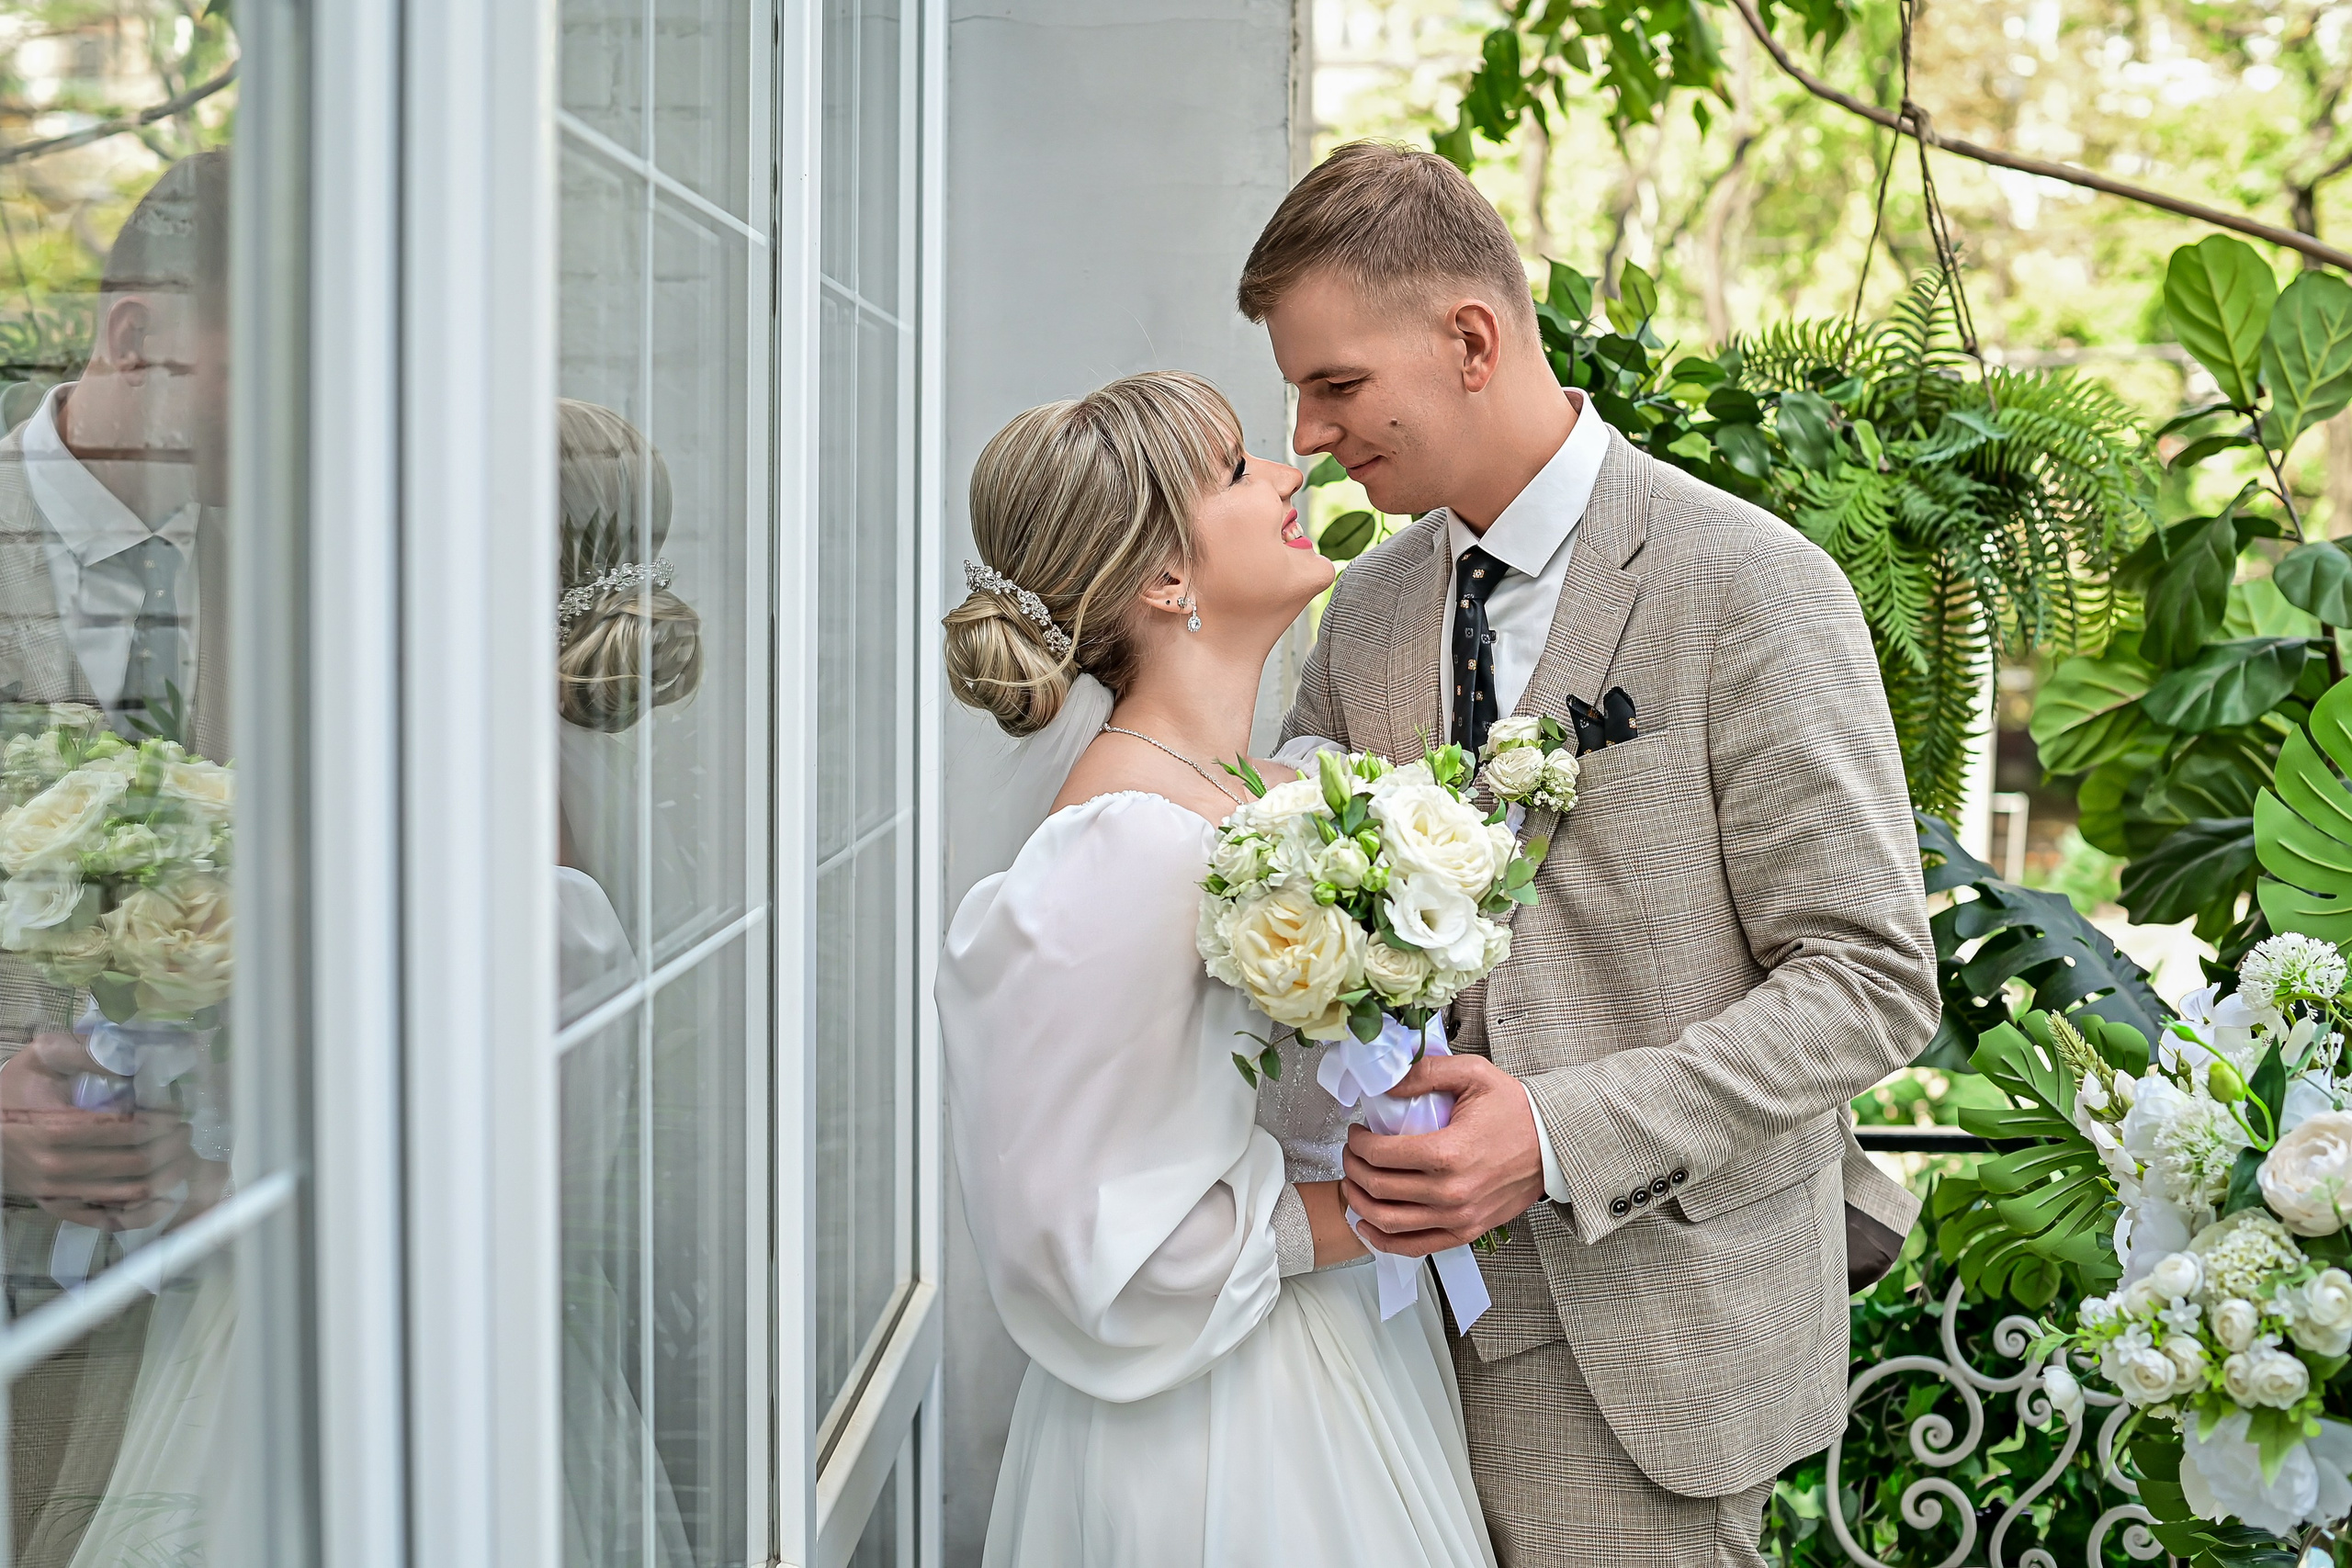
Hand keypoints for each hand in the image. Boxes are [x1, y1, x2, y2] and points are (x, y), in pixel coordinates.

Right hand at [0, 1031, 199, 1229]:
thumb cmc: (12, 1092)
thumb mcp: (41, 1058)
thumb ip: (84, 1052)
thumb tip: (133, 1058)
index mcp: (57, 1129)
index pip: (128, 1131)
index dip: (161, 1121)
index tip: (175, 1110)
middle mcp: (59, 1168)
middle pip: (137, 1163)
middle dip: (171, 1146)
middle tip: (185, 1130)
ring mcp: (59, 1192)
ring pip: (131, 1193)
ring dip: (167, 1175)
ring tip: (181, 1154)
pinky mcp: (59, 1207)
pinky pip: (108, 1221)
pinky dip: (143, 1213)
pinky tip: (166, 1198)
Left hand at [1341, 1053, 1546, 1256]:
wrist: (1554, 1146)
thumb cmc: (1515, 1110)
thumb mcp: (1473, 1075)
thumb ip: (1425, 1072)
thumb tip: (1385, 1082)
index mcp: (1449, 1152)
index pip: (1382, 1155)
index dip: (1358, 1144)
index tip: (1356, 1133)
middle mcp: (1451, 1191)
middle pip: (1379, 1188)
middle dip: (1353, 1168)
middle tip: (1352, 1153)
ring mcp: (1458, 1217)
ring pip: (1388, 1221)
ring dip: (1360, 1202)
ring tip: (1355, 1182)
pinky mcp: (1466, 1232)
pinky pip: (1414, 1247)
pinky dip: (1384, 1240)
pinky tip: (1368, 1225)